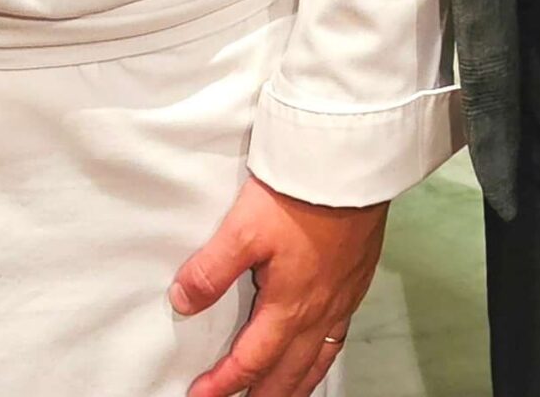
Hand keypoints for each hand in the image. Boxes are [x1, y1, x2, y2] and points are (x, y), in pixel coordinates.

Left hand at [170, 175, 387, 396]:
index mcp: (289, 306)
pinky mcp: (357, 279)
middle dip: (263, 395)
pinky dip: (324, 356)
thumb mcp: (242, 229)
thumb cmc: (299, 194)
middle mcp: (319, 311)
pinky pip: (339, 336)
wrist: (351, 165)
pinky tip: (320, 349)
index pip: (252, 360)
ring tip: (282, 396)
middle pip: (289, 372)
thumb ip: (212, 270)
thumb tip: (182, 301)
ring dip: (296, 384)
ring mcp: (342, 297)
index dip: (224, 384)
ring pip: (318, 359)